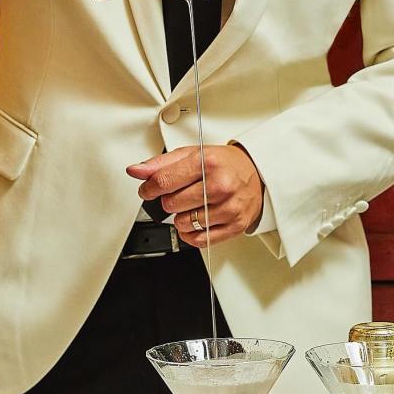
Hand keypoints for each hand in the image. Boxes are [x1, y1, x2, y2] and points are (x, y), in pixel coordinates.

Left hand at [127, 145, 263, 246]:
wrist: (257, 173)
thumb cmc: (225, 164)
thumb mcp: (193, 154)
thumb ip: (162, 163)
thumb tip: (136, 170)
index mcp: (208, 163)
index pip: (163, 182)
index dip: (148, 188)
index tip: (148, 190)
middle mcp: (220, 185)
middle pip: (171, 204)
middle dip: (168, 200)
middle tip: (179, 193)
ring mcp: (228, 208)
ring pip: (182, 223)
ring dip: (180, 217)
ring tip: (192, 205)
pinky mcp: (234, 226)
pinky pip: (198, 240)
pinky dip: (190, 233)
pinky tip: (195, 220)